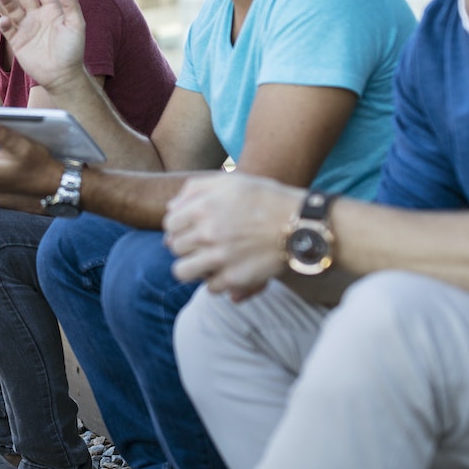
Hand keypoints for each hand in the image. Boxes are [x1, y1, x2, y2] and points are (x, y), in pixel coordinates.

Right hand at [0, 0, 89, 95]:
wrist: (63, 76)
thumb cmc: (73, 50)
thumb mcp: (77, 26)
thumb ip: (71, 5)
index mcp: (52, 8)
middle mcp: (37, 15)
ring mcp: (26, 27)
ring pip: (13, 9)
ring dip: (6, 0)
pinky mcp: (17, 41)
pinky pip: (8, 29)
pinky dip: (4, 24)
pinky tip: (4, 20)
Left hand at [164, 173, 302, 299]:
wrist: (300, 223)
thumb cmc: (264, 199)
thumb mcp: (230, 181)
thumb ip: (195, 189)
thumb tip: (171, 209)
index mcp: (203, 207)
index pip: (169, 224)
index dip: (178, 227)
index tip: (191, 229)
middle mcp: (208, 233)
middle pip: (174, 247)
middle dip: (186, 246)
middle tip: (202, 244)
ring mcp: (220, 257)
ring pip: (182, 271)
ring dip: (192, 268)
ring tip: (205, 262)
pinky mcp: (234, 278)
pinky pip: (209, 287)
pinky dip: (216, 282)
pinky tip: (228, 270)